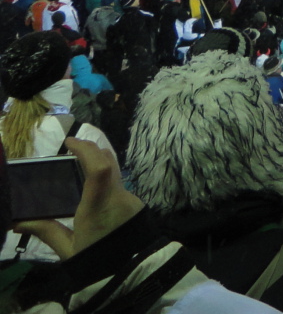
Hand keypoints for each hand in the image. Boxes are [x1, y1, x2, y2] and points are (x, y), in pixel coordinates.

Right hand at [14, 140, 143, 259]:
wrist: (131, 271)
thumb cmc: (96, 260)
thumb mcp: (68, 248)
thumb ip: (46, 231)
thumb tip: (17, 222)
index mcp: (99, 205)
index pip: (99, 168)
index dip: (86, 150)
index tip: (69, 142)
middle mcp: (118, 196)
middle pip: (108, 161)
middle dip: (89, 150)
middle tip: (71, 149)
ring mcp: (130, 197)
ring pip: (115, 171)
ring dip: (97, 165)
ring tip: (77, 167)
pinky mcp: (135, 202)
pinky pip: (118, 184)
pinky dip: (104, 181)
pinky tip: (91, 190)